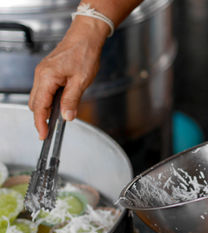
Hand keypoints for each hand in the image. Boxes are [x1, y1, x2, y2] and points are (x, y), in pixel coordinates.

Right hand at [28, 16, 108, 139]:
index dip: (41, 122)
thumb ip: (72, 100)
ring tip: (55, 121)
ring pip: (38, 97)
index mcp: (47, 77)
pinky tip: (58, 105)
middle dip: (41, 118)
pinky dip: (48, 100)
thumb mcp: (81, 81)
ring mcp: (43, 72)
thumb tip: (66, 116)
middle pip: (35, 103)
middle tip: (49, 131)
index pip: (40, 106)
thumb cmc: (84, 54)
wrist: (86, 37)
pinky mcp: (48, 71)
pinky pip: (43, 90)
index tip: (43, 135)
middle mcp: (41, 75)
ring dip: (45, 109)